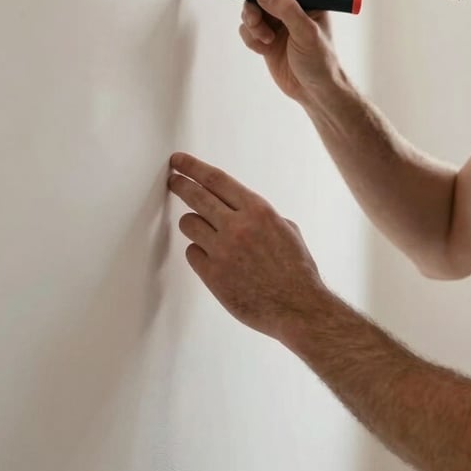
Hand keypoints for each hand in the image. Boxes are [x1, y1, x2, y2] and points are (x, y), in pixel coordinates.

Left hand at [168, 152, 325, 340]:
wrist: (298, 308)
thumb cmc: (296, 271)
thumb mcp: (287, 230)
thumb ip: (260, 216)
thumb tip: (239, 209)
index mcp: (258, 211)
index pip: (217, 180)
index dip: (194, 167)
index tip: (179, 162)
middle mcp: (238, 226)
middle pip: (197, 196)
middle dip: (180, 185)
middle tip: (173, 181)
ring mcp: (223, 250)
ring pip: (189, 224)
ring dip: (193, 224)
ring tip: (205, 232)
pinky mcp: (213, 275)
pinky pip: (192, 253)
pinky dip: (199, 253)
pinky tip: (213, 259)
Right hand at [239, 0, 342, 103]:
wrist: (313, 92)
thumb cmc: (319, 62)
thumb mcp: (306, 34)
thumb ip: (287, 10)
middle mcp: (293, 6)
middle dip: (253, 3)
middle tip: (254, 19)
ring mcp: (278, 21)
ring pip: (251, 8)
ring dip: (252, 23)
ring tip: (265, 40)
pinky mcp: (266, 36)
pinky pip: (247, 28)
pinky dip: (251, 38)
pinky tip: (264, 50)